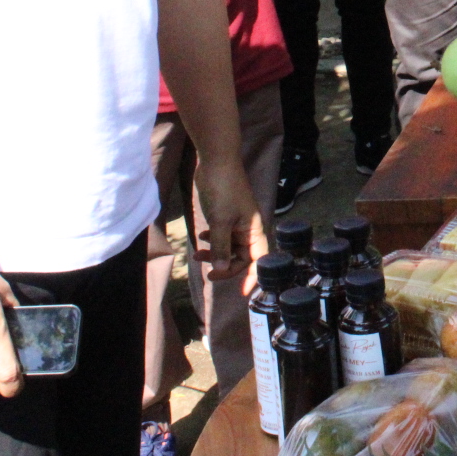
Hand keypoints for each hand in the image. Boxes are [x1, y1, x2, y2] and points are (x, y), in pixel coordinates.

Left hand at [194, 156, 267, 292]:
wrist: (216, 162)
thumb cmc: (223, 189)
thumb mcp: (220, 222)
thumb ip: (221, 247)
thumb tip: (222, 270)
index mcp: (254, 229)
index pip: (259, 260)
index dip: (253, 277)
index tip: (243, 293)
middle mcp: (248, 228)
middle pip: (242, 257)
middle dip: (225, 266)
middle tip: (208, 274)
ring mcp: (237, 221)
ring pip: (229, 247)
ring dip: (215, 254)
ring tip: (197, 256)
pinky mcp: (226, 215)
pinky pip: (222, 236)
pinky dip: (212, 241)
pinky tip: (200, 237)